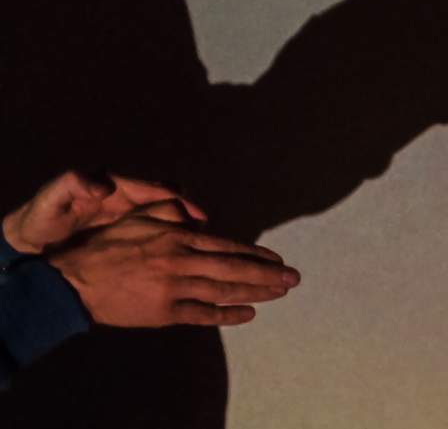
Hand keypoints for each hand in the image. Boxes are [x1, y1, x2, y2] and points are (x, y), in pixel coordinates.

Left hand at [2, 170, 205, 254]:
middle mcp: (126, 199)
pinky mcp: (124, 236)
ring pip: (163, 221)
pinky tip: (177, 256)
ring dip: (180, 230)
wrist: (27, 245)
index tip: (194, 213)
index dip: (176, 199)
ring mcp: (126, 218)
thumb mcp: (52, 200)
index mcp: (114, 187)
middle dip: (186, 214)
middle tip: (203, 229)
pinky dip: (167, 243)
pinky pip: (152, 237)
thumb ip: (73, 184)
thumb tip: (102, 186)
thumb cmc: (40, 220)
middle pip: (166, 203)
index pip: (153, 189)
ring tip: (199, 244)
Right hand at [46, 199, 299, 326]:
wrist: (74, 282)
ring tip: (280, 293)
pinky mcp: (164, 313)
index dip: (255, 253)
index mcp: (178, 237)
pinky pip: (203, 315)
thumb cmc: (106, 246)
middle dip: (268, 274)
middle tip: (294, 279)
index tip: (277, 259)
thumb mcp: (137, 217)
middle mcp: (182, 261)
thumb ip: (169, 211)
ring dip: (256, 292)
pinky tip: (249, 314)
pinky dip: (228, 314)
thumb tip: (198, 215)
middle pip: (234, 269)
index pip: (228, 246)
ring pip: (224, 291)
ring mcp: (174, 289)